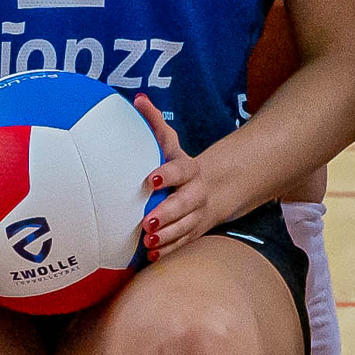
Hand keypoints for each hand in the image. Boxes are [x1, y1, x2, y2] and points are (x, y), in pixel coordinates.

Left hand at [135, 127, 286, 258]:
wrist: (215, 189)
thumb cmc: (181, 166)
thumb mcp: (171, 145)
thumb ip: (155, 124)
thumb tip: (139, 99)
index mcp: (189, 170)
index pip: (179, 171)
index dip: (167, 175)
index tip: (150, 179)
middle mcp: (196, 193)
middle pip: (184, 204)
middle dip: (167, 213)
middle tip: (147, 221)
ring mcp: (196, 215)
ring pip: (184, 227)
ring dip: (167, 235)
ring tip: (148, 241)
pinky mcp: (193, 232)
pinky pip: (182, 243)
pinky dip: (169, 250)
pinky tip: (153, 255)